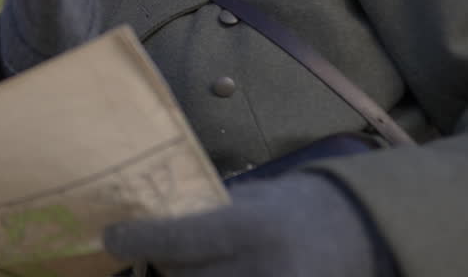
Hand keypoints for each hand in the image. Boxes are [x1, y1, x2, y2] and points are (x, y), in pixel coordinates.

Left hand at [102, 172, 394, 276]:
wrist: (356, 231)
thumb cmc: (288, 207)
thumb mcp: (247, 198)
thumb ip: (202, 213)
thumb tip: (146, 223)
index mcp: (250, 227)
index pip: (180, 238)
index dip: (138, 240)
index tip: (111, 237)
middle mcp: (263, 267)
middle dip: (157, 273)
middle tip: (142, 264)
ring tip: (177, 269)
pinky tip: (203, 275)